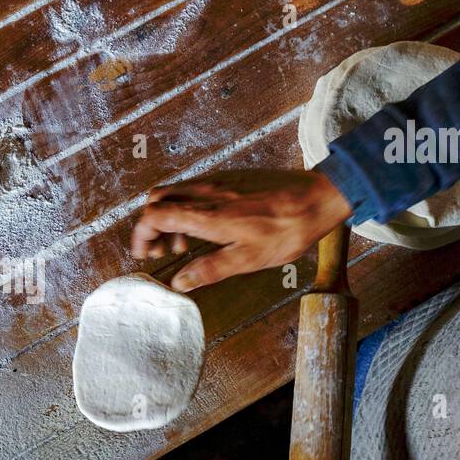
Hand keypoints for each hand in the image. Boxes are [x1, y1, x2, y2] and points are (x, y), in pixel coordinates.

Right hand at [129, 170, 352, 291]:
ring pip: (175, 192)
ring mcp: (217, 181)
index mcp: (206, 215)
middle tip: (162, 249)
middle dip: (151, 225)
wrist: (317, 197)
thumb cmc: (286, 229)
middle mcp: (206, 193)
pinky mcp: (230, 176)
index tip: (145, 254)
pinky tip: (207, 225)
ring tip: (185, 242)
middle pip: (157, 200)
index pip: (154, 216)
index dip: (141, 235)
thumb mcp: (248, 259)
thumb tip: (178, 283)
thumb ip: (209, 270)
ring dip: (169, 216)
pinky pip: (194, 187)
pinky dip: (187, 206)